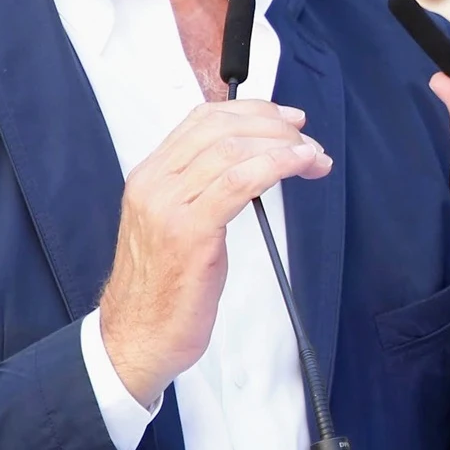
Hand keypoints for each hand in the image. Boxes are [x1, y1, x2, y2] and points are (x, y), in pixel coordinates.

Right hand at [98, 101, 331, 405]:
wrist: (137, 338)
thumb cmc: (163, 290)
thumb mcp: (174, 226)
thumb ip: (200, 190)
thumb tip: (250, 163)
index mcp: (148, 177)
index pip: (201, 120)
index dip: (251, 111)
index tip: (285, 119)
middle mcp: (154, 184)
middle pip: (220, 127)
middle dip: (273, 125)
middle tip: (306, 139)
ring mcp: (168, 206)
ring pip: (232, 149)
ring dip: (283, 145)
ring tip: (312, 156)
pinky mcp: (190, 232)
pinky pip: (239, 181)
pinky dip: (276, 165)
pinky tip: (299, 165)